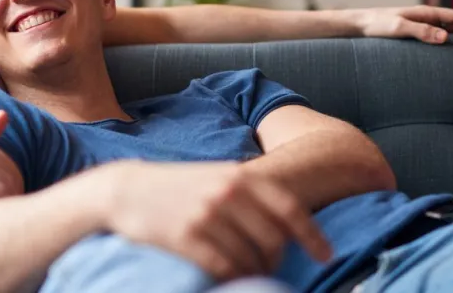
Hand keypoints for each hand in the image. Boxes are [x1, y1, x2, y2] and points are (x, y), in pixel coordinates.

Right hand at [101, 161, 331, 281]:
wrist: (126, 189)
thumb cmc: (179, 185)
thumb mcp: (218, 176)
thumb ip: (252, 192)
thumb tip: (289, 221)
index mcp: (239, 176)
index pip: (289, 209)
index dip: (312, 235)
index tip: (325, 254)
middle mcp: (226, 194)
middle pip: (273, 240)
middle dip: (277, 259)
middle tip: (270, 267)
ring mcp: (206, 216)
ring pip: (250, 258)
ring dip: (255, 272)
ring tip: (249, 273)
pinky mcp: (186, 238)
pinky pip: (224, 268)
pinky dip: (233, 277)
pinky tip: (229, 276)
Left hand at [352, 5, 452, 43]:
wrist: (357, 25)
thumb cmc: (376, 26)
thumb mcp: (399, 29)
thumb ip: (421, 32)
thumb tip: (446, 38)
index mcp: (423, 13)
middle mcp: (422, 16)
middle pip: (452, 21)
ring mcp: (416, 23)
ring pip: (444, 27)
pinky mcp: (409, 31)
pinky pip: (433, 34)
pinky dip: (445, 38)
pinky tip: (446, 48)